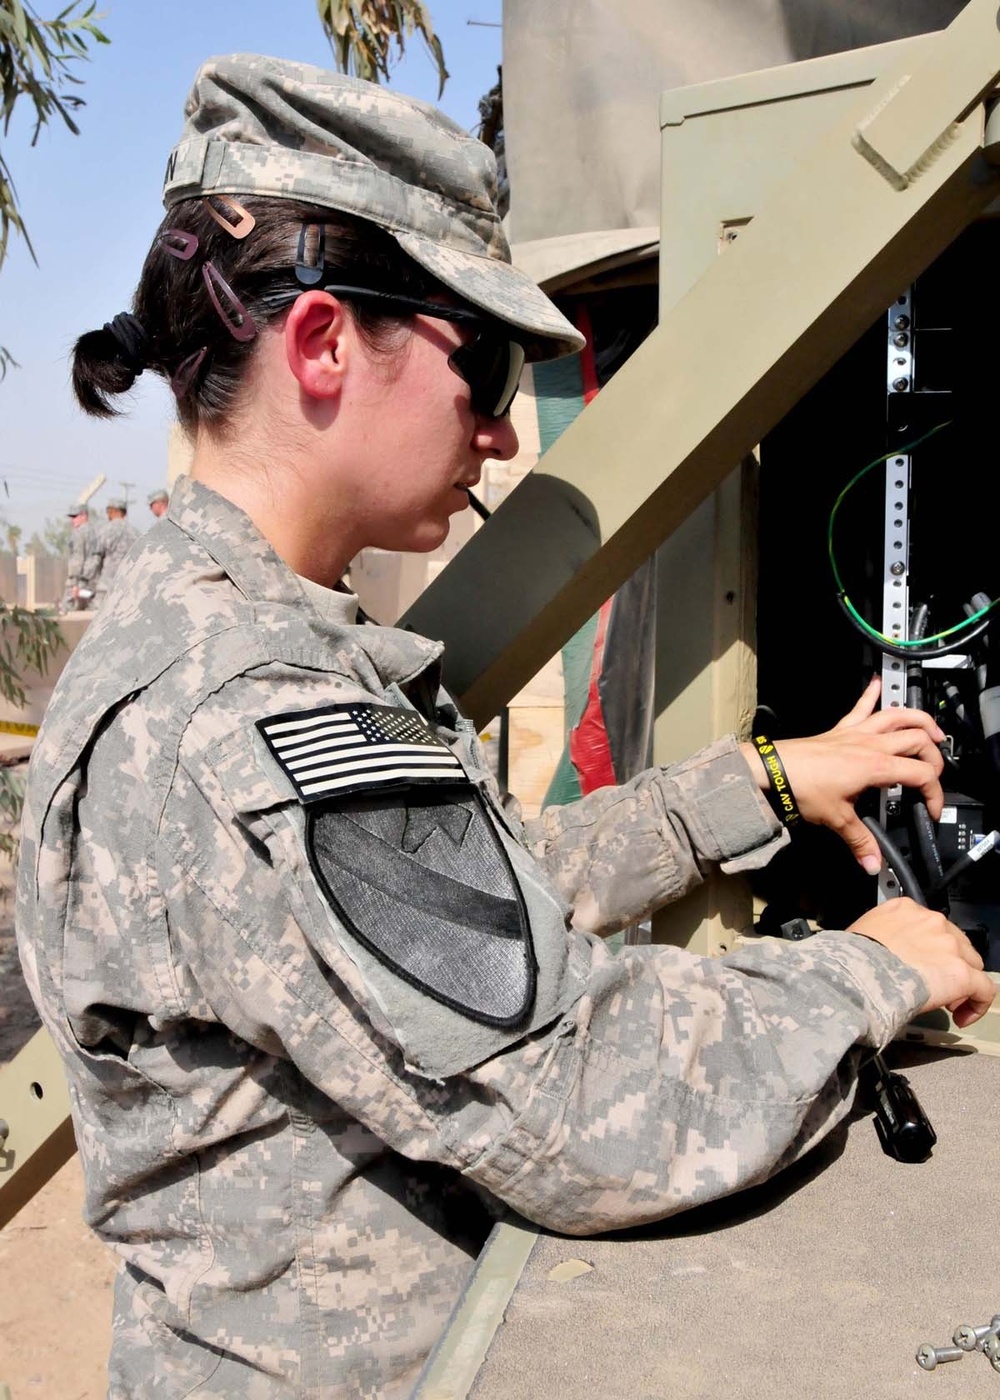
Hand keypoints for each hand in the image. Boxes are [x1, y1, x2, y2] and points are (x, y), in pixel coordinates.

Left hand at [740, 677, 944, 873]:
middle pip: (917, 739)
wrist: (773, 770)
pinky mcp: (841, 730)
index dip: (934, 793)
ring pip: (897, 715)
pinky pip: (861, 707)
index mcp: (877, 766)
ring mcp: (856, 733)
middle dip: (934, 755)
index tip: (931, 809)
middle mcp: (871, 744)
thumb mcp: (836, 819)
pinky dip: (871, 694)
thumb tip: (873, 864)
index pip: (921, 774)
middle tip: (935, 772)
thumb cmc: (802, 788)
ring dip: (918, 719)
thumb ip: (860, 842)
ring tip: (932, 729)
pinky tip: (877, 683)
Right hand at [849, 898, 994, 1026]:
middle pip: (956, 943)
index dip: (929, 949)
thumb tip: (879, 956)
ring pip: (972, 964)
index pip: (931, 927)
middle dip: (947, 964)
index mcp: (905, 909)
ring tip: (946, 1003)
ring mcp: (949, 945)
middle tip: (933, 986)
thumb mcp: (860, 933)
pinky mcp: (961, 972)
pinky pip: (985, 989)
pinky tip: (962, 1016)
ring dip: (962, 983)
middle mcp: (931, 921)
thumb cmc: (849, 958)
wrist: (856, 974)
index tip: (921, 964)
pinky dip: (977, 1004)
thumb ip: (879, 937)